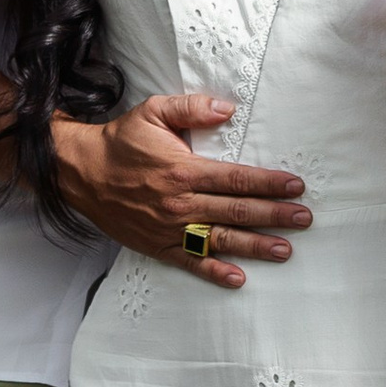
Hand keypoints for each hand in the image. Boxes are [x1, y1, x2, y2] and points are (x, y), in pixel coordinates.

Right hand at [50, 90, 312, 289]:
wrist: (81, 172)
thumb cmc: (120, 141)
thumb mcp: (154, 111)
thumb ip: (192, 108)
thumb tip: (228, 109)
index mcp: (184, 169)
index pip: (237, 179)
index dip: (269, 183)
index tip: (296, 187)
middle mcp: (181, 202)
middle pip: (237, 211)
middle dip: (275, 215)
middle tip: (304, 219)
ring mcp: (169, 227)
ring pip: (220, 239)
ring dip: (255, 246)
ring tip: (285, 250)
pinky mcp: (156, 245)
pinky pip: (189, 261)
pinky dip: (213, 271)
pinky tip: (237, 278)